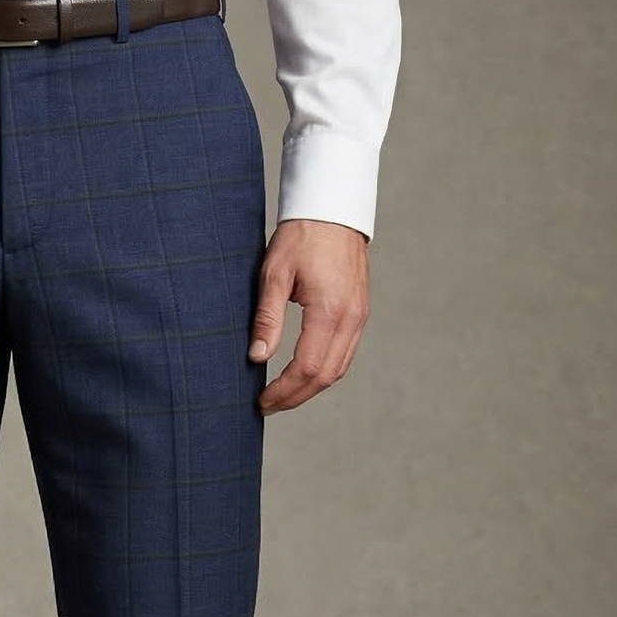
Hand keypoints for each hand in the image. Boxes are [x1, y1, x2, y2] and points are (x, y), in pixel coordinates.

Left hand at [248, 218, 370, 414]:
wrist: (332, 211)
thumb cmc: (300, 238)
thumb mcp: (273, 274)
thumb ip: (267, 319)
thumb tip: (257, 357)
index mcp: (329, 310)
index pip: (307, 367)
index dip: (283, 391)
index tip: (261, 401)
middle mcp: (350, 318)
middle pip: (326, 376)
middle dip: (295, 397)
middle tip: (267, 406)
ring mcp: (359, 317)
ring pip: (338, 369)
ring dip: (310, 388)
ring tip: (281, 396)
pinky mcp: (359, 313)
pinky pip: (344, 354)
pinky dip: (324, 371)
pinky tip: (302, 375)